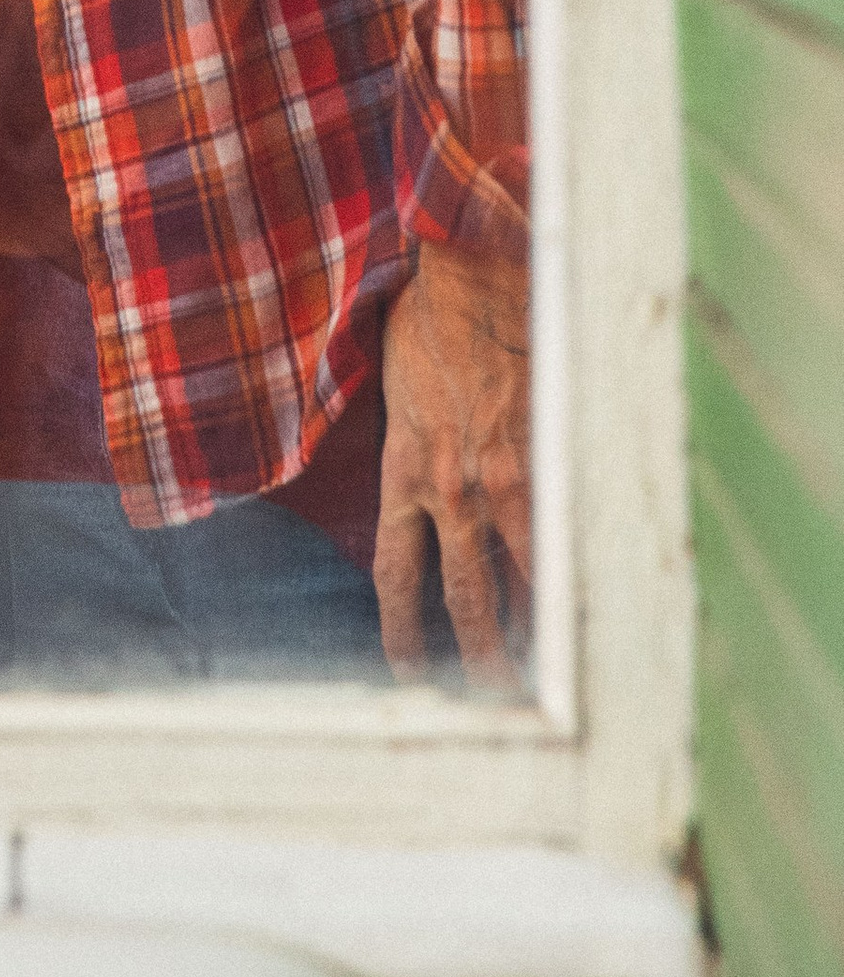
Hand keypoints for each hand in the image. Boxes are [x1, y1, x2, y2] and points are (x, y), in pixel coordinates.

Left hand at [374, 242, 531, 686]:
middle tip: (487, 701)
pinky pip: (558, 534)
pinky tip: (584, 609)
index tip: (410, 669)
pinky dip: (569, 574)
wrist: (473, 276)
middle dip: (474, 656)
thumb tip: (422, 468)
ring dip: (528, 632)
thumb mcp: (394, 390)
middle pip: (461, 599)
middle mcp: (449, 490)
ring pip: (519, 580)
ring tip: (540, 680)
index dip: (402, 630)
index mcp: (404, 472)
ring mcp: (503, 481)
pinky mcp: (547, 461)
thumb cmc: (428, 319)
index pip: (397, 574)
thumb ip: (408, 443)